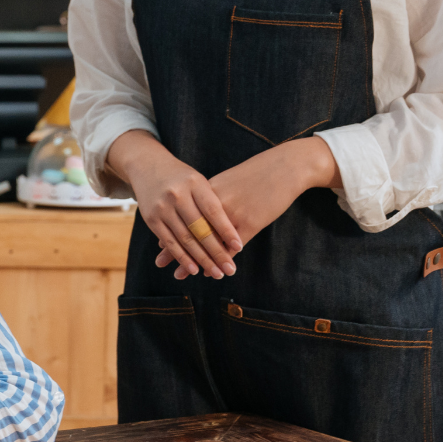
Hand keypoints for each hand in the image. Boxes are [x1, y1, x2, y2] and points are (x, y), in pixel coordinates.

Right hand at [108, 129, 241, 279]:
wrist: (147, 165)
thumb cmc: (181, 176)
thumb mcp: (198, 181)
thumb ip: (212, 202)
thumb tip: (232, 232)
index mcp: (194, 183)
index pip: (213, 210)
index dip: (226, 230)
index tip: (239, 246)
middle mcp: (177, 195)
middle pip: (200, 229)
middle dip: (216, 252)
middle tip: (230, 269)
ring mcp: (162, 207)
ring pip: (185, 239)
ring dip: (201, 259)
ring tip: (216, 273)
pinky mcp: (151, 219)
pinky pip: (169, 241)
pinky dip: (182, 257)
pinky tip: (194, 269)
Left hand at [170, 137, 340, 279]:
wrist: (284, 167)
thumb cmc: (256, 174)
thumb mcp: (228, 182)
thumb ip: (212, 196)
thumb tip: (198, 211)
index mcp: (207, 191)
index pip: (183, 216)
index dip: (170, 231)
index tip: (158, 246)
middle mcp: (215, 202)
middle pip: (190, 230)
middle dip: (174, 249)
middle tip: (160, 264)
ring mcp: (232, 214)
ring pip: (208, 241)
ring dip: (195, 260)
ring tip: (181, 274)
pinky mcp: (250, 222)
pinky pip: (231, 246)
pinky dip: (221, 259)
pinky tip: (213, 270)